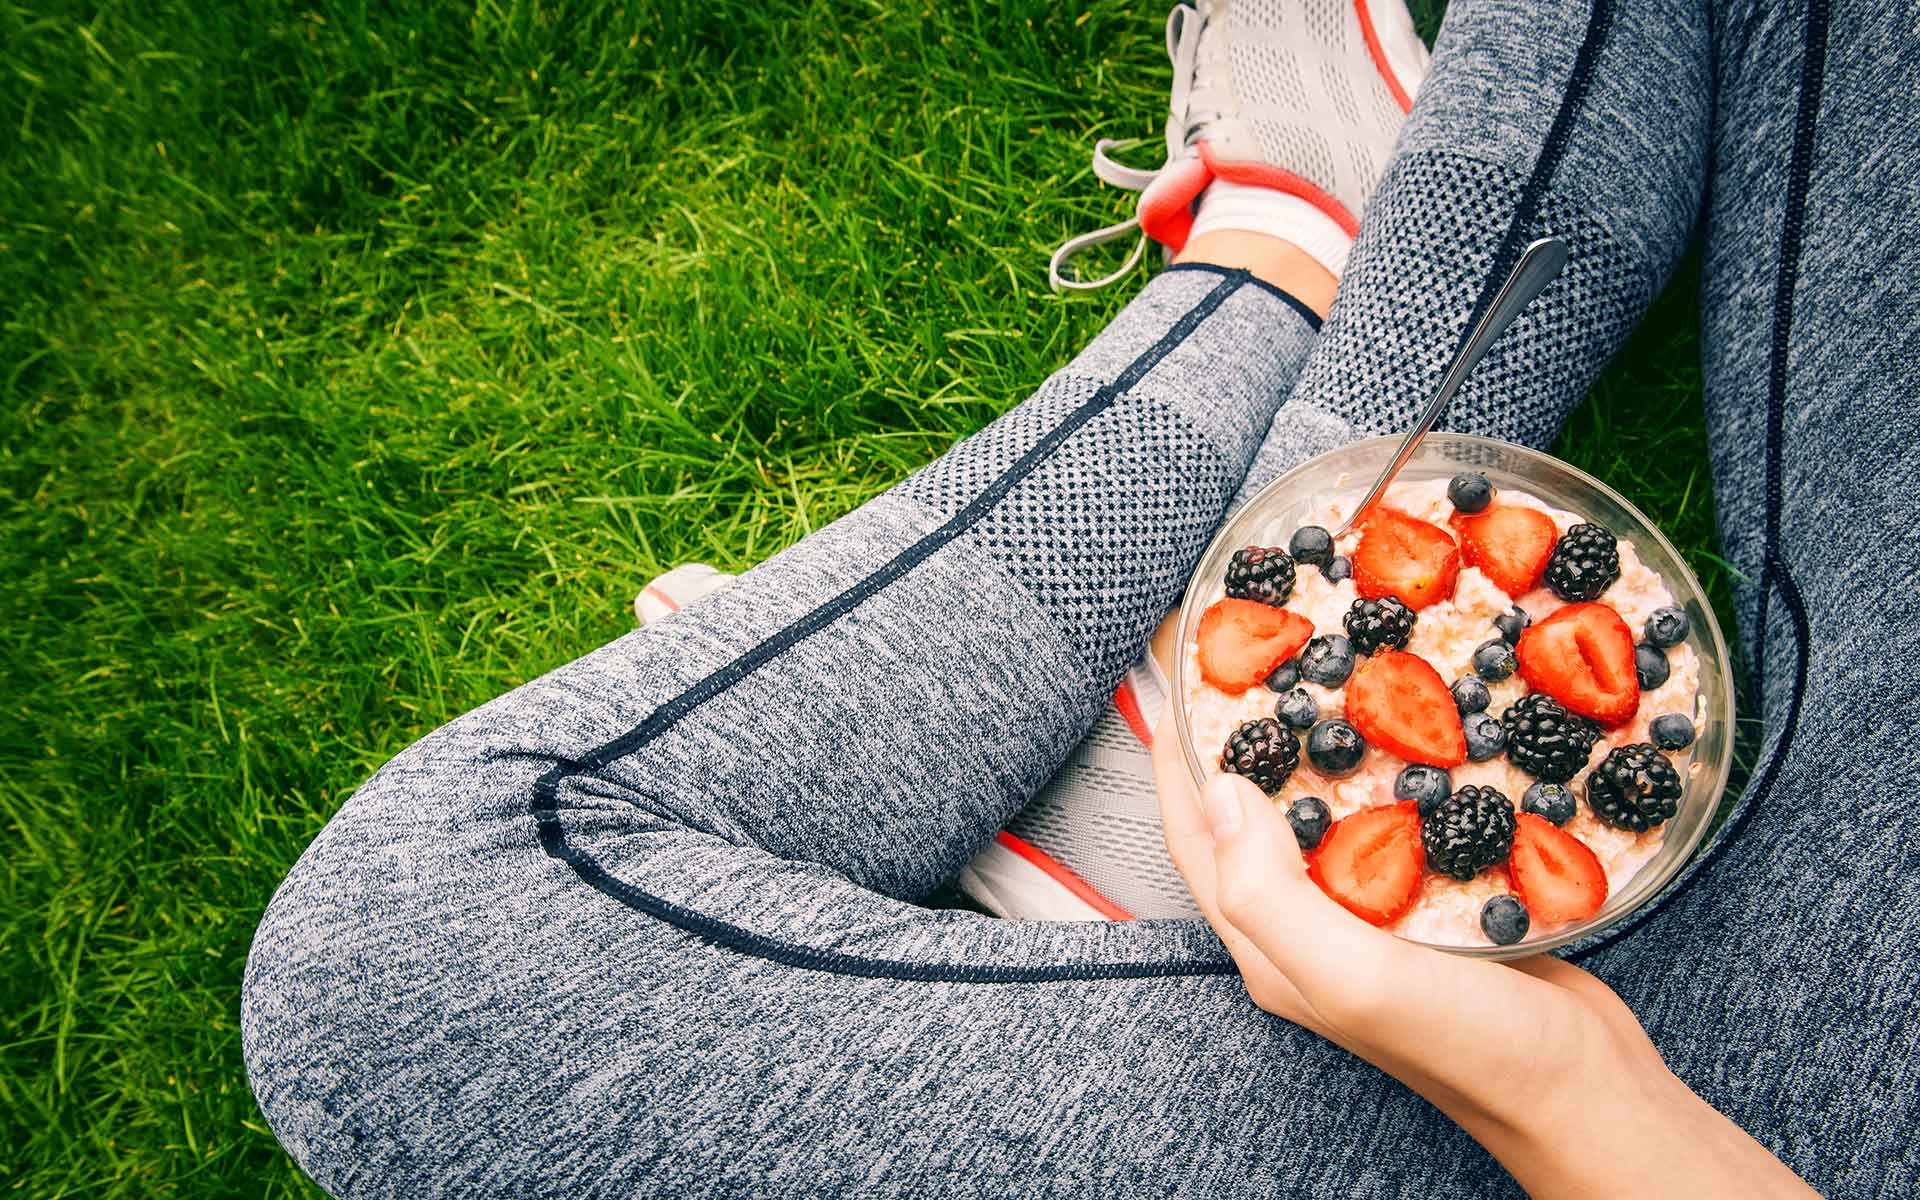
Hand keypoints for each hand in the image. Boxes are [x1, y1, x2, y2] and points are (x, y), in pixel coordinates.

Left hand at [1151, 714, 1815, 1197]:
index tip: (1176, 671)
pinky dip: (1390, 767)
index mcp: (1272, 945)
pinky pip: (1392, 819)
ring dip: (1316, 742)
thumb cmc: (1470, 1045)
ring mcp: (1372, 914)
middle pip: (1253, 813)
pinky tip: (1414, 724)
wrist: (1584, 1092)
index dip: (1177, 755)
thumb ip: (1274, 894)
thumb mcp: (1356, 976)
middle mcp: (1311, 926)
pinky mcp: (1432, 901)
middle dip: (1241, 735)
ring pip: (1323, 809)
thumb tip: (1218, 792)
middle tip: (1252, 651)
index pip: (1197, 835)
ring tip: (1324, 667)